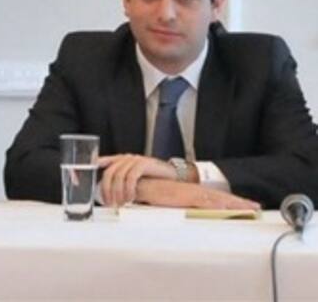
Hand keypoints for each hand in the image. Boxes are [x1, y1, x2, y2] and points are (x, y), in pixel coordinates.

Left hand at [97, 154, 176, 206]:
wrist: (173, 176)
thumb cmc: (152, 180)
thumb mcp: (133, 181)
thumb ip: (121, 184)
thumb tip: (108, 197)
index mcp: (120, 160)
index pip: (101, 161)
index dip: (91, 166)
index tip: (80, 178)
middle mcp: (125, 158)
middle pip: (109, 173)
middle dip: (107, 190)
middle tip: (110, 204)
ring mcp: (134, 159)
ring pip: (118, 176)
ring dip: (118, 193)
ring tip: (121, 204)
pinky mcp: (143, 163)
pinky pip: (131, 177)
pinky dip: (128, 189)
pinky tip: (130, 198)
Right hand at [136, 178, 260, 209]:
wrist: (143, 184)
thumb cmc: (155, 193)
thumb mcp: (173, 201)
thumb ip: (185, 207)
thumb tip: (193, 215)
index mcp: (194, 193)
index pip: (218, 198)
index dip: (234, 202)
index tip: (249, 206)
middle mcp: (195, 191)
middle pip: (222, 198)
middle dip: (239, 203)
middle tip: (256, 207)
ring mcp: (191, 193)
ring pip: (216, 199)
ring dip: (232, 204)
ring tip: (247, 209)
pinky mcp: (184, 196)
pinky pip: (203, 201)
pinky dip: (215, 205)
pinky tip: (224, 209)